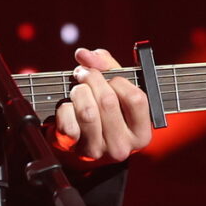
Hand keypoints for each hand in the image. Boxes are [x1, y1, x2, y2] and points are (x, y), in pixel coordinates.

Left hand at [49, 46, 155, 167]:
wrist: (80, 142)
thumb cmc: (104, 111)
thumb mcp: (115, 89)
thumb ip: (106, 65)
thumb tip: (85, 55)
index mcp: (140, 133)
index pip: (136, 98)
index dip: (118, 80)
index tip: (108, 76)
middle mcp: (122, 146)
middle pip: (108, 101)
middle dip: (92, 79)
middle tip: (84, 73)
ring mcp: (98, 150)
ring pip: (87, 111)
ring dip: (78, 92)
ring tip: (77, 89)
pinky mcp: (74, 150)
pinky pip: (68, 122)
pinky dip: (64, 108)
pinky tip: (68, 108)